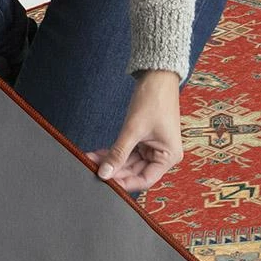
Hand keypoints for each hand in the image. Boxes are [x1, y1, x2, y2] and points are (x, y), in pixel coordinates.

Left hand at [85, 69, 183, 193]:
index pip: (144, 180)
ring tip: (92, 160)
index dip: (125, 183)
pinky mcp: (145, 140)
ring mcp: (153, 148)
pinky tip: (99, 153)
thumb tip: (105, 173)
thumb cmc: (154, 100)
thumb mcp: (133, 130)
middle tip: (94, 170)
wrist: (157, 77)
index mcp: (169, 157)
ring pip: (129, 163)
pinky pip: (128, 152)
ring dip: (111, 161)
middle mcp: (163, 155)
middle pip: (135, 172)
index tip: (107, 183)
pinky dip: (114, 153)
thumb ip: (119, 153)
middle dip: (114, 171)